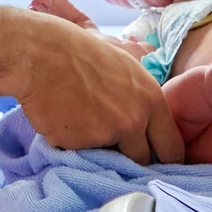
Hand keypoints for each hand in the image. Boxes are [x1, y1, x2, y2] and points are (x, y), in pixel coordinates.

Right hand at [11, 14, 184, 164]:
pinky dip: (73, 146)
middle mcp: (133, 121)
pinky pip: (80, 154)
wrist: (40, 55)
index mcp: (150, 100)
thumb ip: (143, 90)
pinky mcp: (78, 146)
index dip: (164, 157)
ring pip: (110, 160)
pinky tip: (64, 124)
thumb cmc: (80, 51)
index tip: (155, 160)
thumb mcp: (125, 62)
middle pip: (142, 160)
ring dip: (102, 152)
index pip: (171, 146)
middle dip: (131, 158)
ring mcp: (106, 136)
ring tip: (85, 129)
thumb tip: (152, 104)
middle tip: (117, 148)